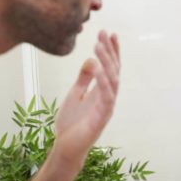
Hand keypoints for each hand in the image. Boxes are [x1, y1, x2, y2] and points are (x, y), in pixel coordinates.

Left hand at [53, 30, 119, 171]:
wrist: (66, 146)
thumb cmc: (71, 123)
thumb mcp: (75, 94)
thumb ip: (84, 79)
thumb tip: (91, 60)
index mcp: (102, 91)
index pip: (110, 67)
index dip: (112, 51)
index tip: (109, 33)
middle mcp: (108, 96)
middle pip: (113, 70)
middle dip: (109, 51)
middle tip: (103, 33)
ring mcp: (107, 106)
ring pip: (112, 80)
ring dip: (106, 62)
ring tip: (98, 46)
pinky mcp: (102, 116)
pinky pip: (106, 96)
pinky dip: (103, 81)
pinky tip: (97, 67)